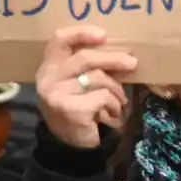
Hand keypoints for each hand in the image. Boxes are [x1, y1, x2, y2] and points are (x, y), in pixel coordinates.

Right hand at [35, 26, 136, 148]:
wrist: (70, 146)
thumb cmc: (78, 108)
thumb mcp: (77, 83)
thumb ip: (88, 66)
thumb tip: (121, 52)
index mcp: (49, 66)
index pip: (59, 39)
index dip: (81, 33)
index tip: (103, 36)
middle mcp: (48, 78)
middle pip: (85, 58)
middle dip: (113, 59)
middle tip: (132, 63)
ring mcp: (56, 94)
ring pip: (98, 78)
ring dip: (115, 91)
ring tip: (117, 103)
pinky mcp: (70, 109)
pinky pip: (102, 96)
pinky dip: (113, 105)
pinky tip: (110, 115)